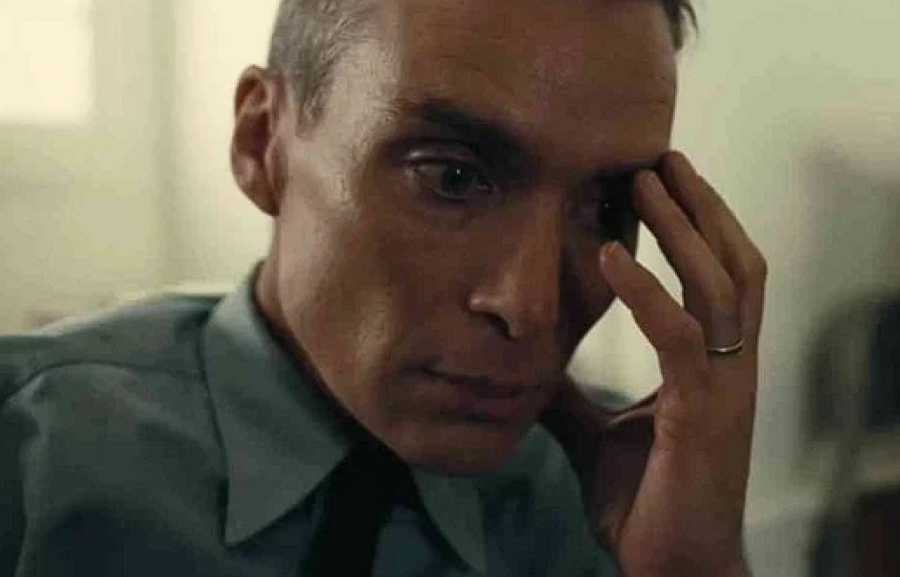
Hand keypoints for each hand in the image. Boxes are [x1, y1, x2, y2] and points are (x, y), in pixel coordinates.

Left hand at [541, 151, 765, 576]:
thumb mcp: (596, 432)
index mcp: (710, 364)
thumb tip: (530, 363)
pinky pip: (680, 335)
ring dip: (683, 226)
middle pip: (732, 261)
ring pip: (720, 283)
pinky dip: (646, 290)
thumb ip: (570, 393)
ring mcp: (724, 386)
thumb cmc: (644, 500)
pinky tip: (609, 254)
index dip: (694, 226)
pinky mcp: (704, 413)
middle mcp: (729, 364)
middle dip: (700, 205)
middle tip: (660, 154)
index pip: (715, 276)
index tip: (657, 180)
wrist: (670, 566)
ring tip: (646, 177)